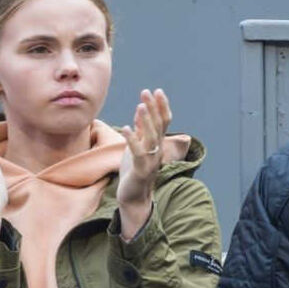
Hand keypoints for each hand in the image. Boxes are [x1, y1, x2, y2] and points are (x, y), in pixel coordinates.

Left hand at [117, 88, 171, 237]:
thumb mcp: (136, 146)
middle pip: (159, 125)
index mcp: (157, 144)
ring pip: (151, 137)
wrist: (133, 197)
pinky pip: (138, 152)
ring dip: (146, 121)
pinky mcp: (141, 170)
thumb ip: (140, 130)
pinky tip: (125, 128)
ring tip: (140, 105)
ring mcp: (151, 160)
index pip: (163, 121)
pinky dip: (132, 139)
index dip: (161, 106)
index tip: (156, 91)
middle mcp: (157, 150)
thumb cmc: (134, 171)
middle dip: (153, 108)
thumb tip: (141, 110)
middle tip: (146, 92)